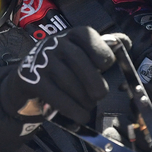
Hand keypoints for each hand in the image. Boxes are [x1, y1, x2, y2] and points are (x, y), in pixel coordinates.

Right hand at [0, 27, 118, 124]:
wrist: (26, 81)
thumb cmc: (62, 68)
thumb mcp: (81, 54)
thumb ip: (103, 48)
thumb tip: (125, 43)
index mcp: (71, 35)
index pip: (89, 37)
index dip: (102, 54)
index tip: (105, 68)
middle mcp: (54, 42)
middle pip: (79, 60)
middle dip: (94, 82)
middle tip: (100, 95)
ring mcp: (40, 60)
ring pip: (68, 81)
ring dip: (83, 99)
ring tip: (88, 107)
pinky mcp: (30, 79)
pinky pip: (56, 96)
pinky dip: (71, 109)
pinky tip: (80, 116)